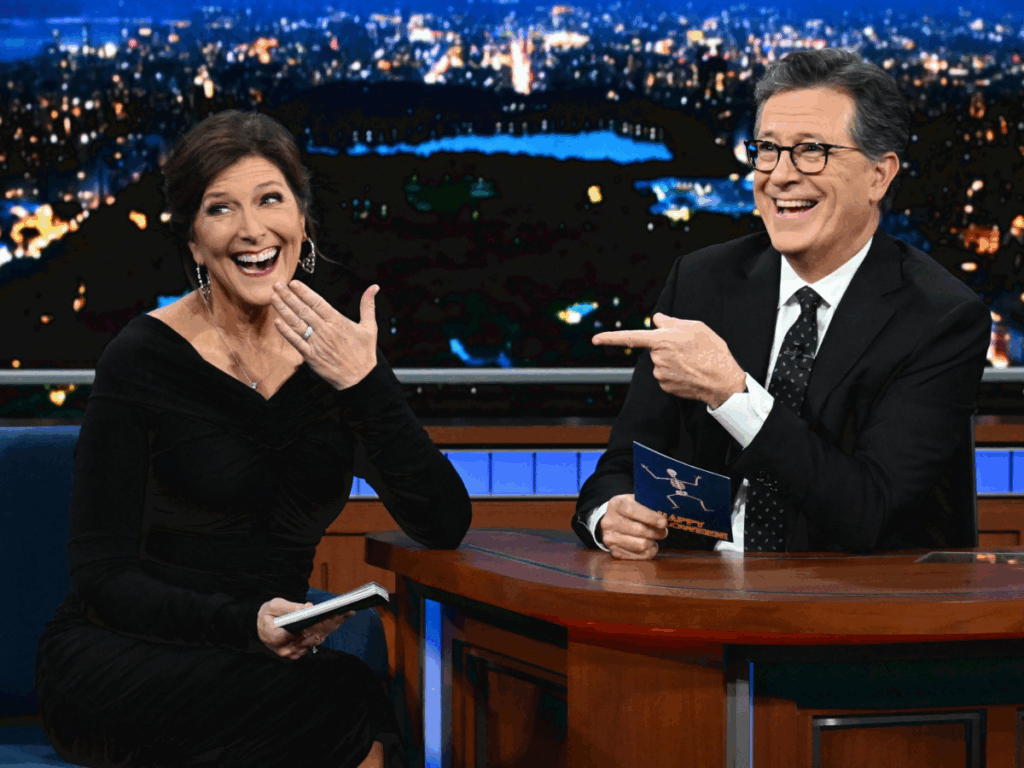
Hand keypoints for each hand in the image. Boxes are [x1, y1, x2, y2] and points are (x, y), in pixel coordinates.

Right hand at [256, 597, 354, 659]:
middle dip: (331, 623)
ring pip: (316, 640)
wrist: (258, 627)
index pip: (303, 631)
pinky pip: (314, 643)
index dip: (320, 623)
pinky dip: (325, 632)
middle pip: (313, 636)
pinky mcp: (297, 654)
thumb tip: (310, 607)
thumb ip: (291, 608)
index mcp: (277, 638)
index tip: (333, 614)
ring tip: (346, 615)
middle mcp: (286, 649)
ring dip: (331, 628)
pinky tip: (336, 622)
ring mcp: (292, 654)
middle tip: (347, 612)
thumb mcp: (274, 606)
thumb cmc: (266, 614)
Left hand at [271, 281, 378, 389]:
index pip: (318, 303)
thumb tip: (374, 287)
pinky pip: (296, 342)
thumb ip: (368, 306)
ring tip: (274, 298)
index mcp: (338, 322)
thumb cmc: (365, 353)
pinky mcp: (311, 356)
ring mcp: (317, 343)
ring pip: (297, 324)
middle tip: (277, 285)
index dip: (305, 292)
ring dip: (284, 310)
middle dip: (289, 297)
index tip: (293, 283)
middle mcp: (325, 331)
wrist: (360, 379)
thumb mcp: (370, 327)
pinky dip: (286, 332)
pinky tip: (277, 322)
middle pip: (303, 310)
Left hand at [593, 313, 745, 407]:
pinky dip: (675, 373)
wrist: (722, 381)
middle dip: (666, 347)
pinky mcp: (665, 386)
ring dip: (672, 360)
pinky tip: (689, 372)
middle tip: (688, 348)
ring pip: (659, 362)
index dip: (610, 338)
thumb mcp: (696, 327)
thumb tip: (656, 319)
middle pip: (654, 349)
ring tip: (692, 361)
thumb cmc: (712, 351)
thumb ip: (671, 322)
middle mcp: (657, 358)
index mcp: (662, 340)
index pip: (630, 337)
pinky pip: (665, 375)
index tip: (595, 339)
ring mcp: (660, 374)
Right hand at [599, 494, 667, 559]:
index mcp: (616, 505)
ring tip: (655, 537)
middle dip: (656, 532)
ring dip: (653, 542)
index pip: (633, 511)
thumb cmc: (628, 509)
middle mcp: (609, 522)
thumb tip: (665, 514)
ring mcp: (610, 539)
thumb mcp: (635, 500)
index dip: (650, 517)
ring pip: (641, 545)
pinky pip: (640, 556)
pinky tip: (649, 544)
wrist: (611, 522)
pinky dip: (650, 551)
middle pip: (639, 530)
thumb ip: (648, 505)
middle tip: (664, 531)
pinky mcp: (615, 552)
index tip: (663, 522)